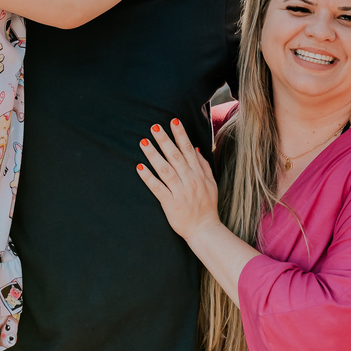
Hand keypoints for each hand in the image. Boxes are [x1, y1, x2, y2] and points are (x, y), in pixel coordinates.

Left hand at [136, 119, 220, 240]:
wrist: (205, 230)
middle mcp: (190, 180)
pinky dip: (148, 178)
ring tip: (143, 142)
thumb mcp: (211, 183)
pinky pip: (158, 188)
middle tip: (154, 127)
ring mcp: (180, 192)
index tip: (173, 120)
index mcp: (199, 174)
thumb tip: (194, 147)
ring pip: (165, 170)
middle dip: (165, 140)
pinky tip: (139, 167)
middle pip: (175, 156)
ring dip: (153, 155)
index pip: (188, 150)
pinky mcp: (171, 204)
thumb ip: (203, 165)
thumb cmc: (207, 206)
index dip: (181, 134)